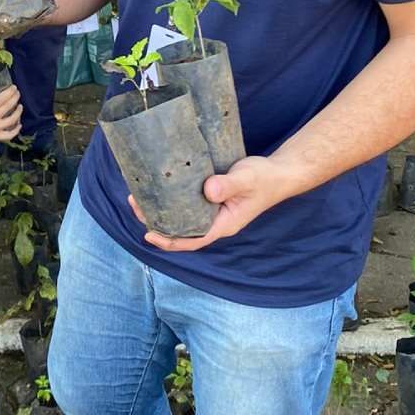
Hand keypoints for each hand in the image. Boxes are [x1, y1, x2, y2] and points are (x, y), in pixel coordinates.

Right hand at [0, 87, 22, 148]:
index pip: (1, 99)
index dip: (9, 92)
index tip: (13, 88)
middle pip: (8, 106)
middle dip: (15, 98)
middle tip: (17, 93)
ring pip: (13, 120)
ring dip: (18, 112)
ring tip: (20, 107)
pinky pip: (10, 135)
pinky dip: (16, 130)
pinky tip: (19, 125)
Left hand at [133, 154, 292, 251]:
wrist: (278, 172)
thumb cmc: (264, 179)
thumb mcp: (247, 180)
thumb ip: (228, 185)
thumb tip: (208, 190)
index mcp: (223, 225)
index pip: (192, 241)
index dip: (169, 241)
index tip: (148, 234)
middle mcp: (215, 222)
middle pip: (181, 229)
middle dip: (157, 221)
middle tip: (136, 203)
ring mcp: (213, 211)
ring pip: (182, 216)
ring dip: (161, 209)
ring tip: (140, 194)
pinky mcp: (211, 198)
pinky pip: (187, 202)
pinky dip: (172, 197)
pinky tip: (159, 186)